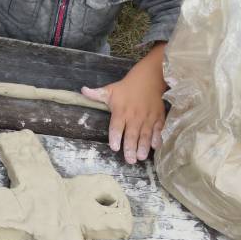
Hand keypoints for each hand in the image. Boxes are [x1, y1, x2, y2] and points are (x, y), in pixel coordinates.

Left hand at [81, 43, 166, 163]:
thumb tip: (82, 90)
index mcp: (121, 111)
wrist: (149, 79)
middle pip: (131, 134)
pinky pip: (157, 129)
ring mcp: (147, 118)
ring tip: (140, 157)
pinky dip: (157, 138)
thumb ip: (96, 94)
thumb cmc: (126, 87)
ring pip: (145, 134)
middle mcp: (134, 116)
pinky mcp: (158, 117)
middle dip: (130, 147)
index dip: (115, 137)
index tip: (114, 147)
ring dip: (143, 146)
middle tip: (130, 160)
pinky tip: (155, 147)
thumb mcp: (110, 90)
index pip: (117, 126)